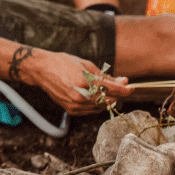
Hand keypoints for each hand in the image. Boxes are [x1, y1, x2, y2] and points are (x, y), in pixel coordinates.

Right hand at [11, 46, 129, 114]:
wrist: (42, 70)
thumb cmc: (63, 64)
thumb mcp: (86, 65)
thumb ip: (106, 76)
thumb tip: (122, 81)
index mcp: (86, 82)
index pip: (113, 89)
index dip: (125, 89)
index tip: (131, 87)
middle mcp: (81, 96)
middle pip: (109, 101)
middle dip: (116, 94)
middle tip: (118, 86)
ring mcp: (76, 105)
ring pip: (101, 107)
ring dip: (105, 100)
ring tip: (101, 89)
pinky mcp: (71, 110)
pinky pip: (90, 111)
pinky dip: (95, 104)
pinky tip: (91, 95)